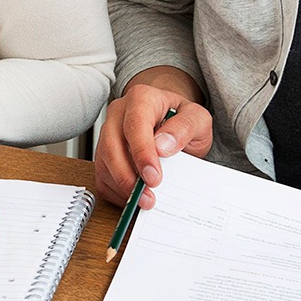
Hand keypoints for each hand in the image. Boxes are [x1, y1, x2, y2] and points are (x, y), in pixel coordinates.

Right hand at [93, 67, 212, 208]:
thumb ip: (185, 127)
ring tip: (145, 202)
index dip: (142, 153)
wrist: (173, 123)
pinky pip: (102, 176)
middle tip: (148, 197)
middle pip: (111, 145)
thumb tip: (163, 146)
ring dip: (122, 187)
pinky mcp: (104, 154)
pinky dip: (116, 192)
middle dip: (127, 176)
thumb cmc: (183, 120)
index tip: (154, 177)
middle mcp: (119, 113)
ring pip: (103, 163)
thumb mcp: (198, 119)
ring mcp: (107, 133)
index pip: (135, 125)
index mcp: (142, 98)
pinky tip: (134, 199)